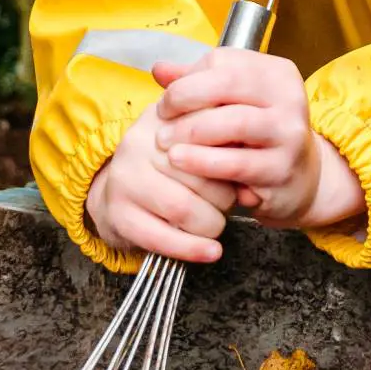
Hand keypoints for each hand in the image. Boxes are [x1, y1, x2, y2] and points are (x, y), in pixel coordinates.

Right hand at [85, 113, 237, 262]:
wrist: (118, 188)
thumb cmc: (171, 165)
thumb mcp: (193, 140)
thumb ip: (224, 144)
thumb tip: (253, 176)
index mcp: (163, 117)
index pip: (209, 134)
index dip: (234, 158)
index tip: (248, 173)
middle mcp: (138, 142)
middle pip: (199, 173)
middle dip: (226, 196)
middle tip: (230, 202)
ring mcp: (124, 178)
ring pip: (183, 208)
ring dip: (211, 223)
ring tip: (215, 222)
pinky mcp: (118, 214)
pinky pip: (161, 237)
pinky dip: (191, 249)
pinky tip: (212, 252)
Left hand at [153, 51, 363, 232]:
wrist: (300, 180)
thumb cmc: (258, 138)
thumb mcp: (233, 105)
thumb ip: (197, 84)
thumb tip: (159, 69)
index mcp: (276, 72)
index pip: (223, 61)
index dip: (188, 78)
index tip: (168, 99)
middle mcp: (289, 97)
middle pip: (228, 83)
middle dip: (185, 98)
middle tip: (160, 118)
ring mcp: (289, 133)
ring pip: (233, 122)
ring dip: (190, 130)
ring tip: (164, 141)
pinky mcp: (282, 168)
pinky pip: (235, 162)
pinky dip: (201, 161)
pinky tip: (180, 161)